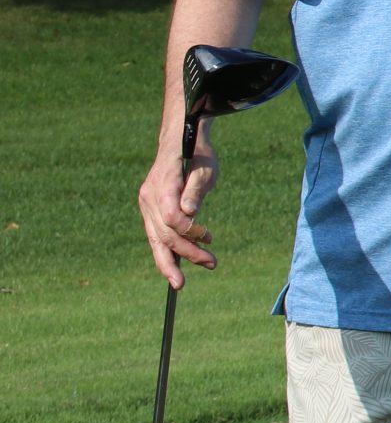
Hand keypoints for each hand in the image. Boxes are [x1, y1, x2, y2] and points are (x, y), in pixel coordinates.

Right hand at [137, 134, 219, 288]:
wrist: (179, 140)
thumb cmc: (197, 152)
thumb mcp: (205, 168)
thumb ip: (195, 190)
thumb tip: (188, 212)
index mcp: (163, 184)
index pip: (172, 218)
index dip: (190, 231)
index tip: (210, 237)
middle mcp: (149, 197)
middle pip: (163, 233)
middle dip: (185, 253)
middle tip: (211, 264)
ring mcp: (146, 204)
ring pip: (154, 239)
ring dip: (171, 260)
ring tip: (180, 282)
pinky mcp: (149, 209)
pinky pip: (155, 234)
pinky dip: (165, 250)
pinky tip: (174, 266)